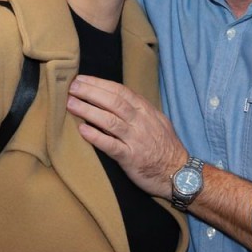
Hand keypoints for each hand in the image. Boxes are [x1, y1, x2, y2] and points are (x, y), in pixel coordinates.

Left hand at [66, 76, 187, 197]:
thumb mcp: (157, 121)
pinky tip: (82, 130)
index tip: (82, 79)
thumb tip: (116, 99)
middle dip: (91, 92)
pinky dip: (96, 137)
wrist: (180, 173)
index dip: (100, 84)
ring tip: (71, 104)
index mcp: (146, 111)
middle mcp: (141, 122)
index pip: (121, 91)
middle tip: (72, 87)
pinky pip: (111, 145)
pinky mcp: (131, 158)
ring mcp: (136, 140)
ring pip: (110, 121)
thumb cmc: (165, 147)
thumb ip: (138, 110)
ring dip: (88, 110)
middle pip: (114, 102)